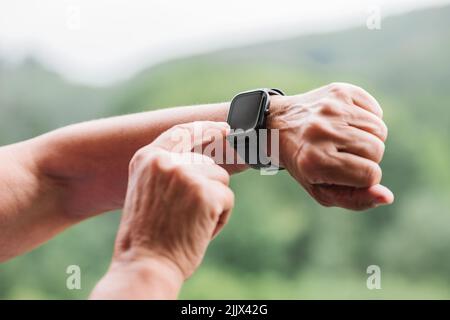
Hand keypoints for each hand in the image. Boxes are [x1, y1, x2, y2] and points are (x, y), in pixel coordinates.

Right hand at [91, 121, 233, 298]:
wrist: (145, 266)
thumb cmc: (147, 236)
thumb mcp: (147, 190)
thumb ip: (168, 169)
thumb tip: (202, 158)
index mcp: (147, 158)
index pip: (182, 132)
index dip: (206, 129)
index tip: (224, 128)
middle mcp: (166, 161)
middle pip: (207, 163)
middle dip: (207, 188)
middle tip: (186, 216)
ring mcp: (186, 175)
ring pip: (220, 179)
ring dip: (212, 203)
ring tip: (189, 224)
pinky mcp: (206, 193)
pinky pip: (226, 199)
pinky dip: (219, 218)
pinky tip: (199, 231)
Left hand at [268, 82, 393, 209]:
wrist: (280, 126)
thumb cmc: (306, 164)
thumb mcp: (322, 190)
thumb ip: (355, 199)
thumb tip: (388, 197)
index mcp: (315, 161)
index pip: (369, 174)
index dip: (364, 178)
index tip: (347, 173)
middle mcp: (321, 131)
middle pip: (376, 150)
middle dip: (367, 158)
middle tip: (343, 154)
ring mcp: (331, 108)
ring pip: (379, 130)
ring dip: (369, 138)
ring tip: (346, 139)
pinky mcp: (339, 91)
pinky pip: (376, 111)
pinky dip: (369, 120)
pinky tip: (347, 123)